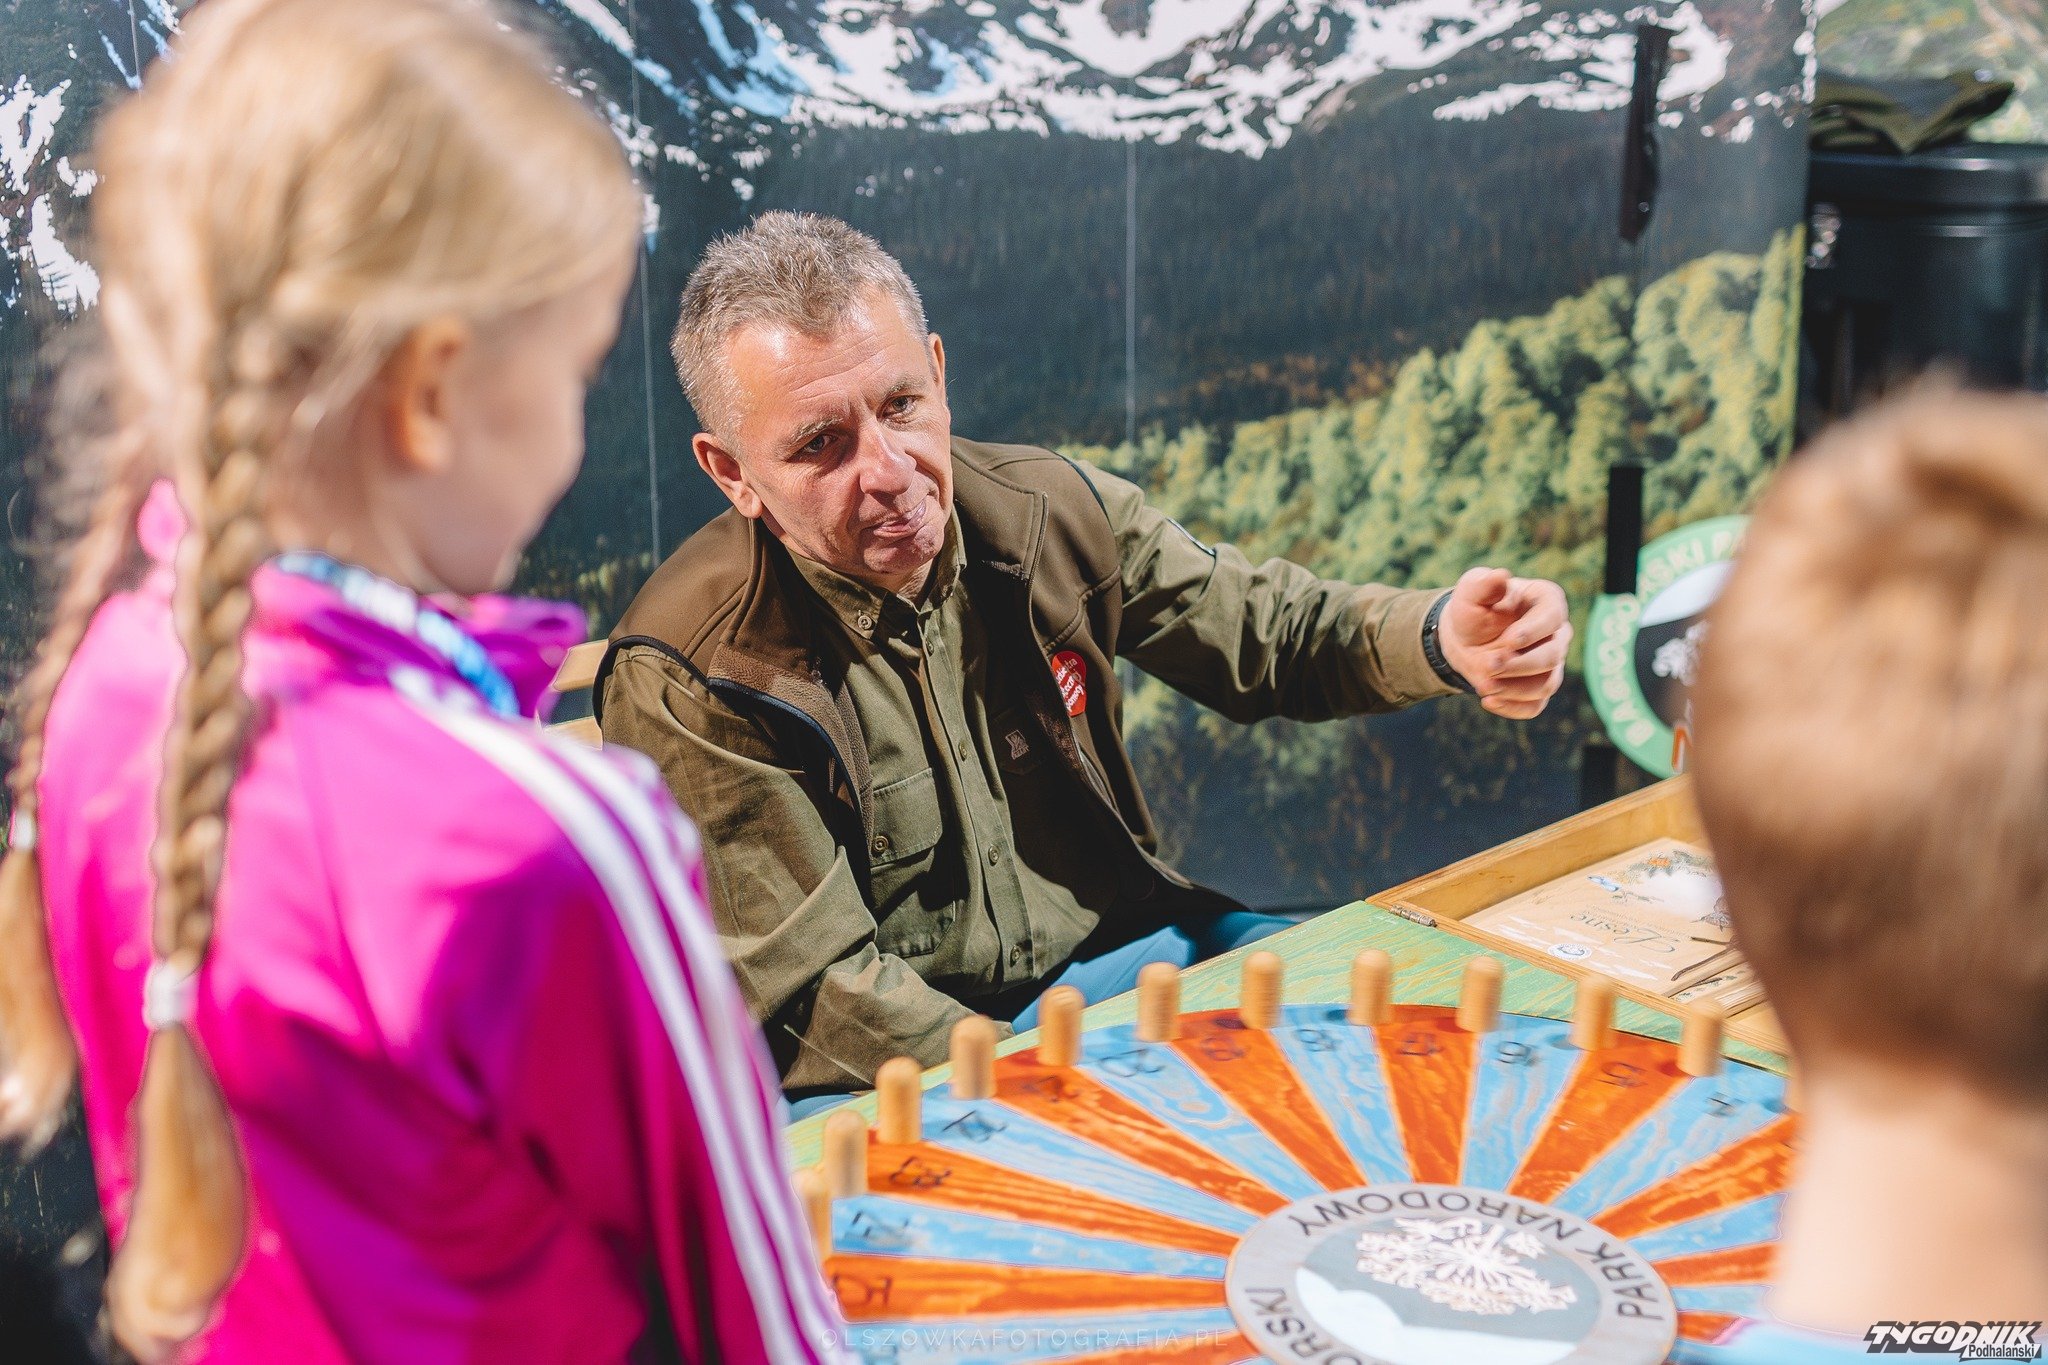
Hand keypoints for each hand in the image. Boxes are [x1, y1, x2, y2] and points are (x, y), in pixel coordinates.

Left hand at [1439, 567, 1570, 719]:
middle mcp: (1555, 634)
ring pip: (1547, 684)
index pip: (1553, 616)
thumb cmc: (1473, 609)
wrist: (1464, 638)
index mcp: (1546, 602)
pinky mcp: (1537, 688)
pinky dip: (1512, 708)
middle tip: (1488, 664)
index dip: (1534, 631)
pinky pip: (1535, 706)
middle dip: (1519, 664)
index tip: (1508, 640)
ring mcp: (1550, 663)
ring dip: (1514, 689)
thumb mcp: (1471, 592)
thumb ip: (1484, 584)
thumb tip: (1500, 576)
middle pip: (1552, 655)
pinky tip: (1488, 701)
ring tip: (1483, 685)